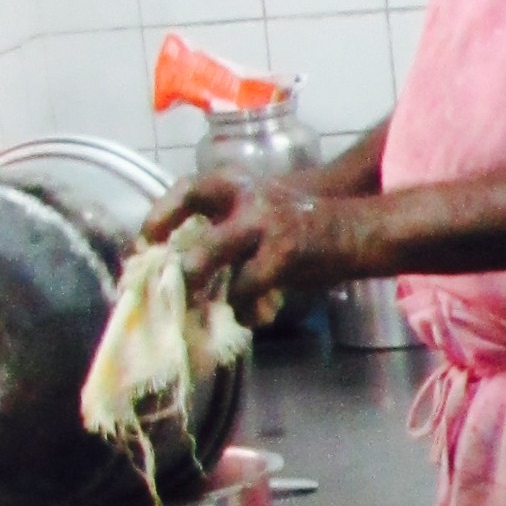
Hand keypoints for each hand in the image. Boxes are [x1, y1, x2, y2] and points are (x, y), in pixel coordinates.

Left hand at [142, 170, 357, 321]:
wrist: (361, 230)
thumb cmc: (312, 228)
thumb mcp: (268, 217)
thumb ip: (235, 236)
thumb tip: (197, 271)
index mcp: (241, 186)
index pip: (187, 189)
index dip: (160, 214)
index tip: (143, 242)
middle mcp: (247, 197)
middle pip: (190, 216)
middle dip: (171, 254)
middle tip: (162, 284)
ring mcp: (264, 222)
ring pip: (210, 256)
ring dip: (197, 286)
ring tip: (194, 309)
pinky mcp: (282, 252)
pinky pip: (246, 286)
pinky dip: (242, 307)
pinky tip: (248, 319)